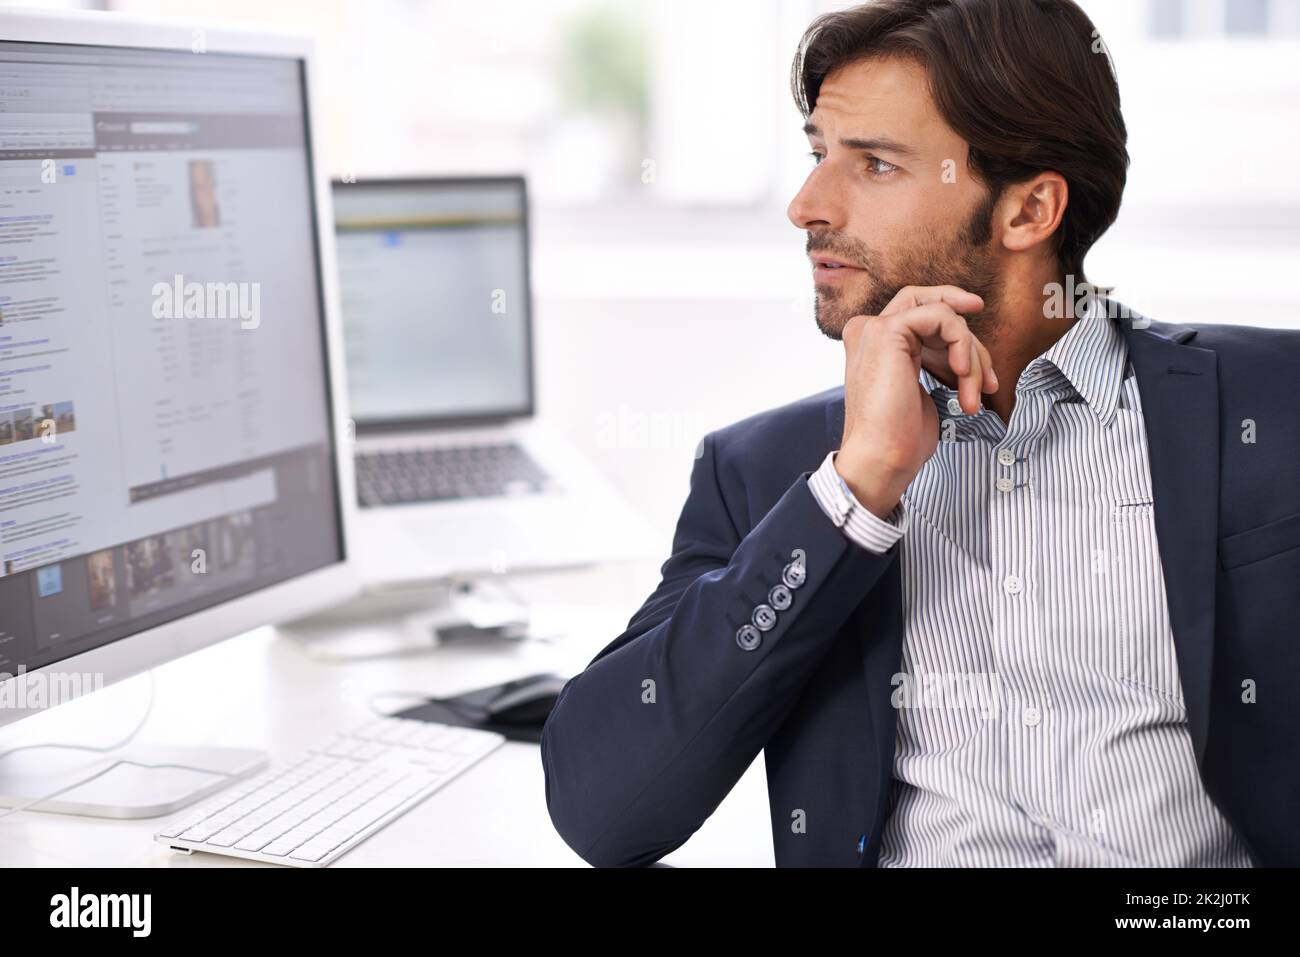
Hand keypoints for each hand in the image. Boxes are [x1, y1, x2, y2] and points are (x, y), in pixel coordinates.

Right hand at [834, 285, 997, 516]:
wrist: (881, 459)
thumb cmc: (899, 438)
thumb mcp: (919, 390)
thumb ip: (930, 361)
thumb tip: (963, 352)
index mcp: (870, 344)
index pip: (917, 314)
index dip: (953, 324)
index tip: (979, 343)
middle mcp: (867, 330)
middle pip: (929, 302)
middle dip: (967, 332)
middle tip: (989, 376)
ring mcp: (874, 328)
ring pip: (943, 313)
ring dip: (971, 355)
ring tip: (973, 394)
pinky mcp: (888, 331)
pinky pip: (943, 318)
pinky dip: (963, 345)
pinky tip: (963, 376)